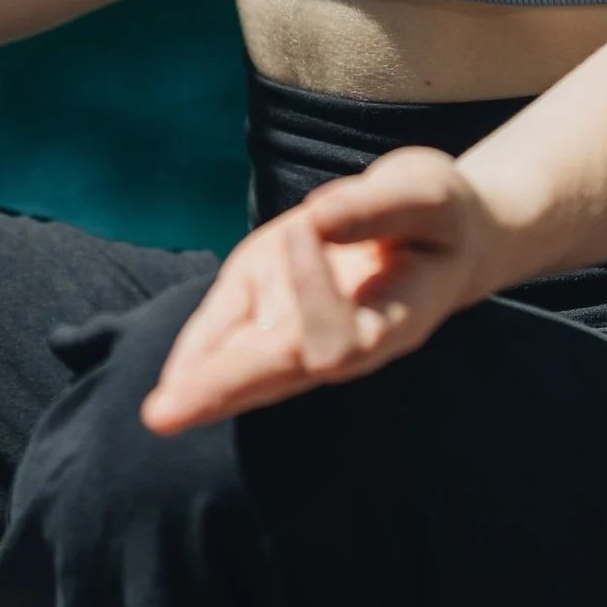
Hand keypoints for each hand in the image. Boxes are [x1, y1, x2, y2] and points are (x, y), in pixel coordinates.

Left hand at [139, 144, 502, 434]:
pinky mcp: (281, 310)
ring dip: (207, 389)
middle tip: (166, 412)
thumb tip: (313, 217)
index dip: (314, 290)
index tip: (304, 223)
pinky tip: (174, 384)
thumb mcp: (424, 193)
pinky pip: (238, 340)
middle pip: (284, 372)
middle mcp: (347, 341)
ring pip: (256, 372)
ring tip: (162, 412)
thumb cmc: (438, 217)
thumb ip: (374, 208)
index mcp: (394, 321)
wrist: (444, 237)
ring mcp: (309, 332)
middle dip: (226, 385)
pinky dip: (204, 356)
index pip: (343, 333)